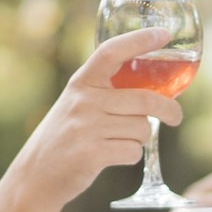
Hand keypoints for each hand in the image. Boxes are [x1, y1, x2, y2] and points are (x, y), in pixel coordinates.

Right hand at [0, 29, 187, 210]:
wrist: (35, 176)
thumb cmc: (65, 138)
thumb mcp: (77, 105)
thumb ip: (105, 94)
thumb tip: (154, 91)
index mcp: (80, 83)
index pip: (110, 52)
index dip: (139, 40)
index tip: (163, 35)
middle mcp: (83, 101)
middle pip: (144, 98)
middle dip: (168, 109)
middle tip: (175, 116)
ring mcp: (86, 127)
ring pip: (142, 128)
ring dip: (140, 138)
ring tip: (120, 141)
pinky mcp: (91, 153)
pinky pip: (133, 151)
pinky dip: (131, 155)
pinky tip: (113, 155)